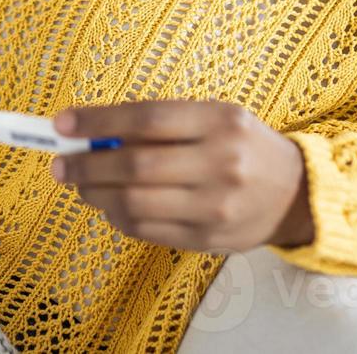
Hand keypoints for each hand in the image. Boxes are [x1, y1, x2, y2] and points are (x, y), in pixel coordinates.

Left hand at [48, 100, 314, 252]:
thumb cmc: (241, 146)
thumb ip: (160, 124)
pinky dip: (118, 218)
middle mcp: (221, 163)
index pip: (147, 119)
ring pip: (136, 204)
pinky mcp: (208, 239)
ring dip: (96, 195)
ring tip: (81, 186)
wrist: (296, 194)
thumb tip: (93, 133)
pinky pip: (147, 231)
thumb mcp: (213, 118)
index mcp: (220, 122)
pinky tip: (109, 205)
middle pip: (136, 165)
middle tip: (60, 165)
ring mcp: (215, 206)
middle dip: (86, 166)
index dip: (98, 121)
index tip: (62, 124)